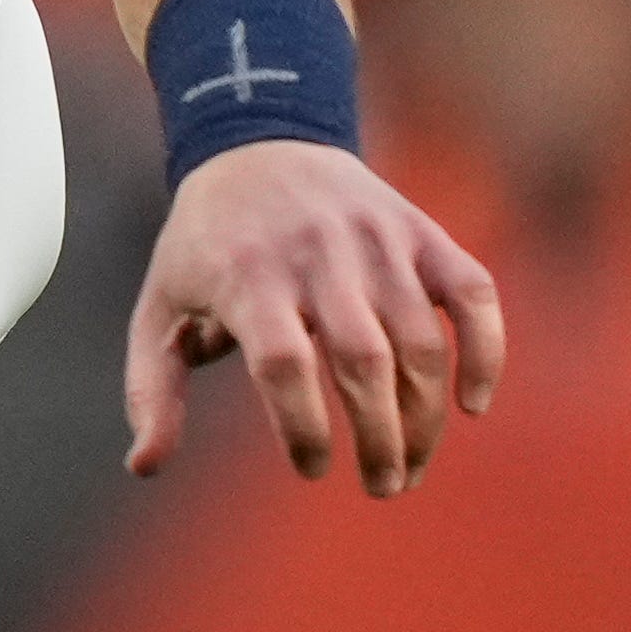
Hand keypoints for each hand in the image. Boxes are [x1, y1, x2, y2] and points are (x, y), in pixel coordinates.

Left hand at [122, 137, 509, 494]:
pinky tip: (473, 405)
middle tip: (383, 487)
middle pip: (361, 360)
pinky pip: (472, 293)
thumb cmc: (205, 246)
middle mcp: (318, 255)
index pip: (283, 364)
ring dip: (426, 415)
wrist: (259, 144)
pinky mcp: (422, 232)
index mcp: (248, 277)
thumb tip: (145, 466)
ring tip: (412, 466)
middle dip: (379, 437)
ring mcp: (377, 241)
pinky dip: (486, 349)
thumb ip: (151, 388)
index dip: (302, 426)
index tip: (312, 468)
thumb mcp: (158, 308)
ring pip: (420, 340)